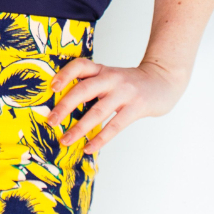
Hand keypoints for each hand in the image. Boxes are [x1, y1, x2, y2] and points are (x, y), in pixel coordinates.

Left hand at [47, 57, 188, 153]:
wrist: (163, 81)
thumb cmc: (129, 84)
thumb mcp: (110, 78)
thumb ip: (91, 86)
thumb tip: (63, 107)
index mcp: (102, 70)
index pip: (80, 65)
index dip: (65, 74)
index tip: (51, 88)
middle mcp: (111, 78)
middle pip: (83, 89)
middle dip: (64, 106)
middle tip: (50, 121)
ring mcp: (124, 92)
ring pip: (97, 111)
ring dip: (79, 128)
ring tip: (65, 141)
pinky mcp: (136, 107)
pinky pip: (115, 125)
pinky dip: (100, 139)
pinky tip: (88, 148)